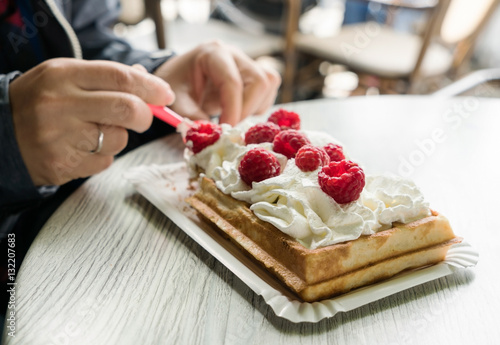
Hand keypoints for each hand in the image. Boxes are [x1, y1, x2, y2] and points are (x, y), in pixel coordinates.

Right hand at [9, 58, 173, 185]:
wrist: (1, 135)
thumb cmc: (39, 102)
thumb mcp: (64, 77)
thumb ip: (105, 77)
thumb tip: (146, 81)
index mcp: (62, 75)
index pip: (120, 78)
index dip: (150, 87)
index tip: (165, 94)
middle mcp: (60, 105)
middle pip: (128, 110)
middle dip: (145, 115)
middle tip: (143, 117)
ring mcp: (61, 138)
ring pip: (119, 139)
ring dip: (117, 136)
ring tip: (90, 131)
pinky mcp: (64, 165)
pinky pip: (105, 160)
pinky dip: (101, 154)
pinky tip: (79, 147)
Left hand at [154, 41, 280, 125]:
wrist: (181, 76)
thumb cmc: (178, 84)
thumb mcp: (177, 100)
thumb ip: (192, 116)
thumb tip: (213, 134)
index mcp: (213, 54)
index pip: (232, 81)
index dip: (232, 110)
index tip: (225, 131)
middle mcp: (235, 55)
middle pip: (259, 81)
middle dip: (247, 110)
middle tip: (229, 127)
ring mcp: (248, 63)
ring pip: (268, 86)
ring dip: (254, 109)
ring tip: (232, 117)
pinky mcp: (256, 75)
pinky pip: (268, 92)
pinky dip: (257, 108)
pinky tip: (238, 112)